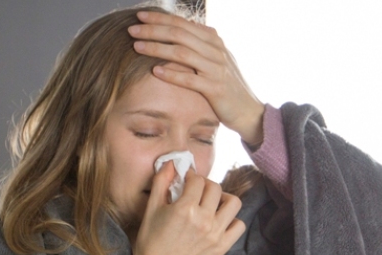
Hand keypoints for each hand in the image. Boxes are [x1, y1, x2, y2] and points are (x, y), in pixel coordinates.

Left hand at [129, 11, 265, 146]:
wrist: (249, 111)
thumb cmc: (227, 87)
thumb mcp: (216, 60)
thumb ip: (200, 45)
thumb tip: (182, 29)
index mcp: (214, 40)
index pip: (182, 23)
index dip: (160, 18)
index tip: (139, 16)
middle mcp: (216, 51)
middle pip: (179, 34)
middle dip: (153, 30)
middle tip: (131, 30)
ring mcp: (217, 69)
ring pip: (182, 53)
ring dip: (157, 48)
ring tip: (136, 47)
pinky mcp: (216, 88)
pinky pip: (190, 79)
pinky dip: (172, 74)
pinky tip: (155, 71)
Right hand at [129, 161, 245, 254]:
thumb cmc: (151, 240)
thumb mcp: (151, 208)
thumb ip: (161, 182)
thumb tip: (172, 163)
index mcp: (185, 208)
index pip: (198, 180)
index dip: (191, 176)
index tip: (187, 180)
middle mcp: (204, 220)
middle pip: (215, 188)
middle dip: (206, 185)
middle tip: (197, 190)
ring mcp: (215, 234)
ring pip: (233, 203)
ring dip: (223, 198)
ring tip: (213, 203)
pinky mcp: (222, 246)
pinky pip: (239, 225)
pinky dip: (232, 220)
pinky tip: (219, 220)